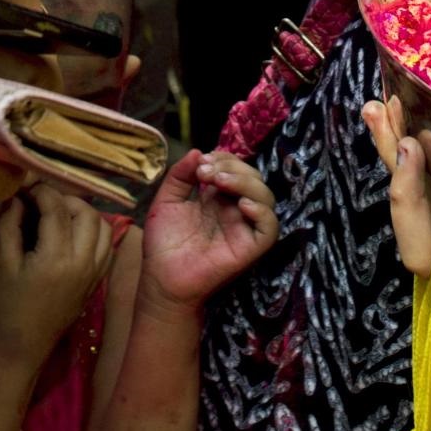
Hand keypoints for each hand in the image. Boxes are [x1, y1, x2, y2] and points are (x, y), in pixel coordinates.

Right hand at [0, 182, 116, 356]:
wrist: (26, 344)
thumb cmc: (8, 305)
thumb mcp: (2, 264)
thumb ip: (10, 226)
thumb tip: (18, 198)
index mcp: (56, 258)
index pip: (57, 209)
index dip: (41, 191)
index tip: (25, 188)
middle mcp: (82, 263)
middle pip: (85, 212)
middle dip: (64, 198)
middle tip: (42, 200)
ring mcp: (93, 272)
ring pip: (102, 226)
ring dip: (83, 212)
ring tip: (59, 213)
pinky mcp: (97, 280)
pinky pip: (107, 245)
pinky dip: (95, 231)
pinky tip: (75, 232)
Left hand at [138, 149, 277, 313]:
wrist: (160, 279)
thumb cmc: (163, 243)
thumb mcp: (166, 201)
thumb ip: (179, 175)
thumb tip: (197, 151)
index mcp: (217, 197)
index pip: (235, 168)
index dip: (224, 158)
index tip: (202, 162)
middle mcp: (234, 209)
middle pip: (253, 177)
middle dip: (233, 166)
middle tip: (206, 172)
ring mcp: (243, 227)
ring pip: (265, 197)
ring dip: (246, 182)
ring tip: (220, 182)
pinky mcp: (250, 247)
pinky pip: (270, 228)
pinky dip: (262, 212)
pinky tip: (242, 205)